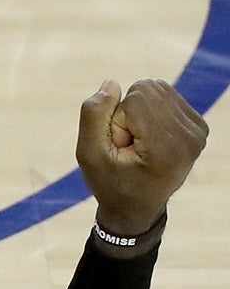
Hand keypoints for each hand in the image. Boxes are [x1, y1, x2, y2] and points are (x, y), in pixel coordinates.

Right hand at [76, 78, 208, 235]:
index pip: (136, 98)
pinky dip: (150, 111)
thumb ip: (93, 115)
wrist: (137, 206)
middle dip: (128, 112)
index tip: (120, 147)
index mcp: (167, 149)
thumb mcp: (89, 154)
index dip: (116, 118)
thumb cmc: (110, 182)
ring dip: (137, 111)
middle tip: (128, 144)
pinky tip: (149, 137)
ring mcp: (199, 131)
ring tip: (138, 141)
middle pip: (147, 89)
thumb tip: (112, 82)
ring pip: (155, 88)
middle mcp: (191, 138)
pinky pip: (165, 94)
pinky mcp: (199, 125)